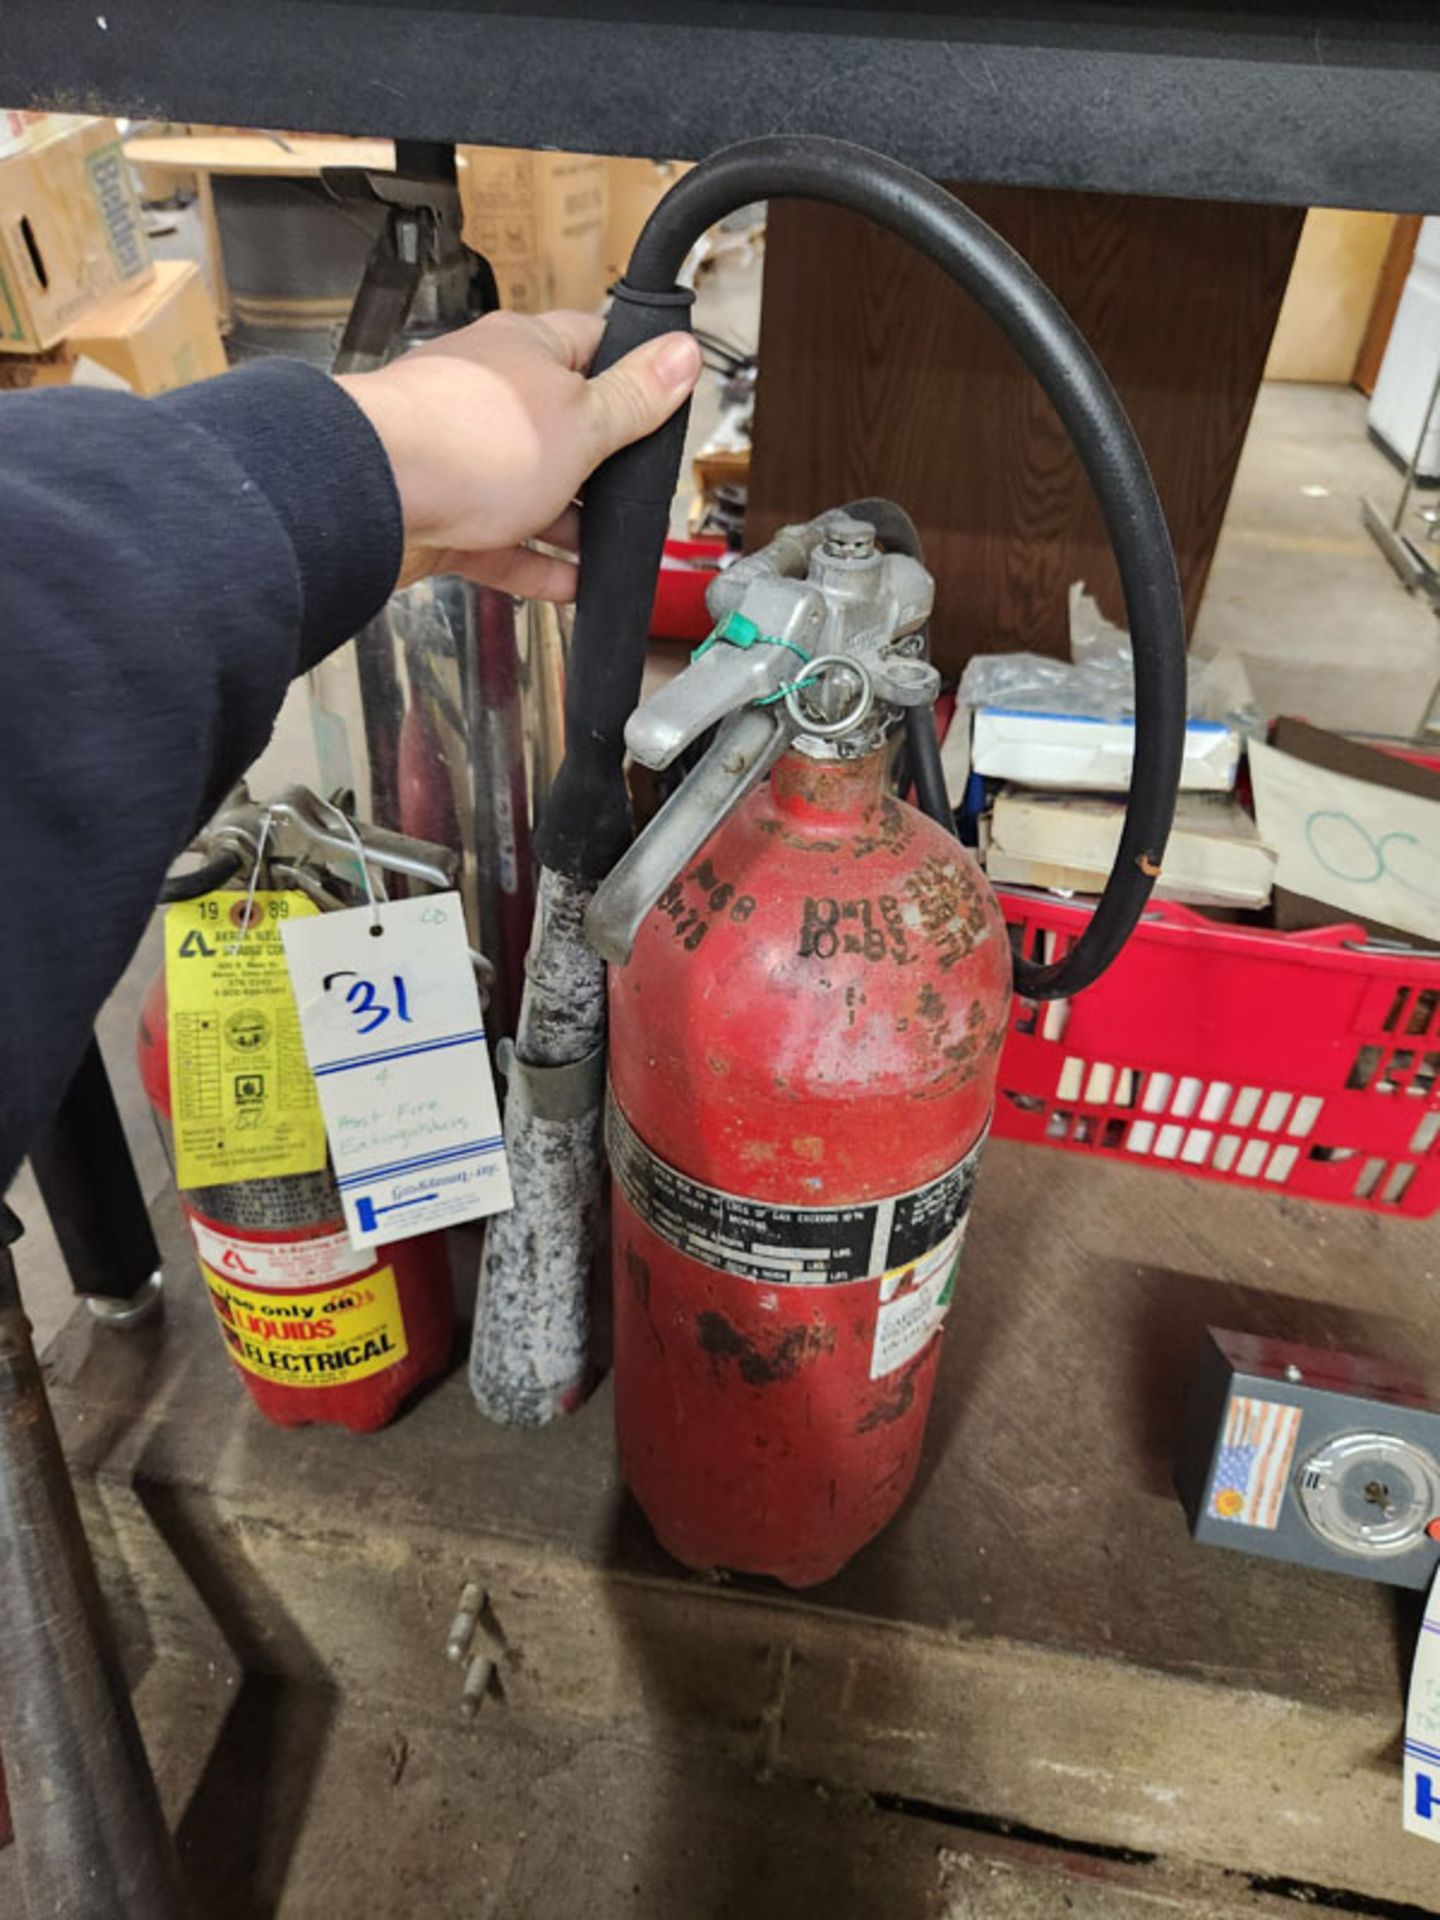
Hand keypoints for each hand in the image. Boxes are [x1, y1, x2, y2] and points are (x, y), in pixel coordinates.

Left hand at [337, 310, 701, 599]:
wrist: (374, 497)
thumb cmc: (467, 440)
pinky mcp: (440, 510)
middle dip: (601, 467)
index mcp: (526, 352)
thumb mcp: (582, 421)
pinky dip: (534, 564)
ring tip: (607, 552)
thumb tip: (682, 353)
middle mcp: (489, 395)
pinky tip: (567, 586)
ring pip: (530, 489)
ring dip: (571, 525)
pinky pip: (498, 541)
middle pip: (561, 426)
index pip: (592, 345)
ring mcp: (460, 455)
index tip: (661, 400)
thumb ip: (634, 397)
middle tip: (638, 495)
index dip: (631, 372)